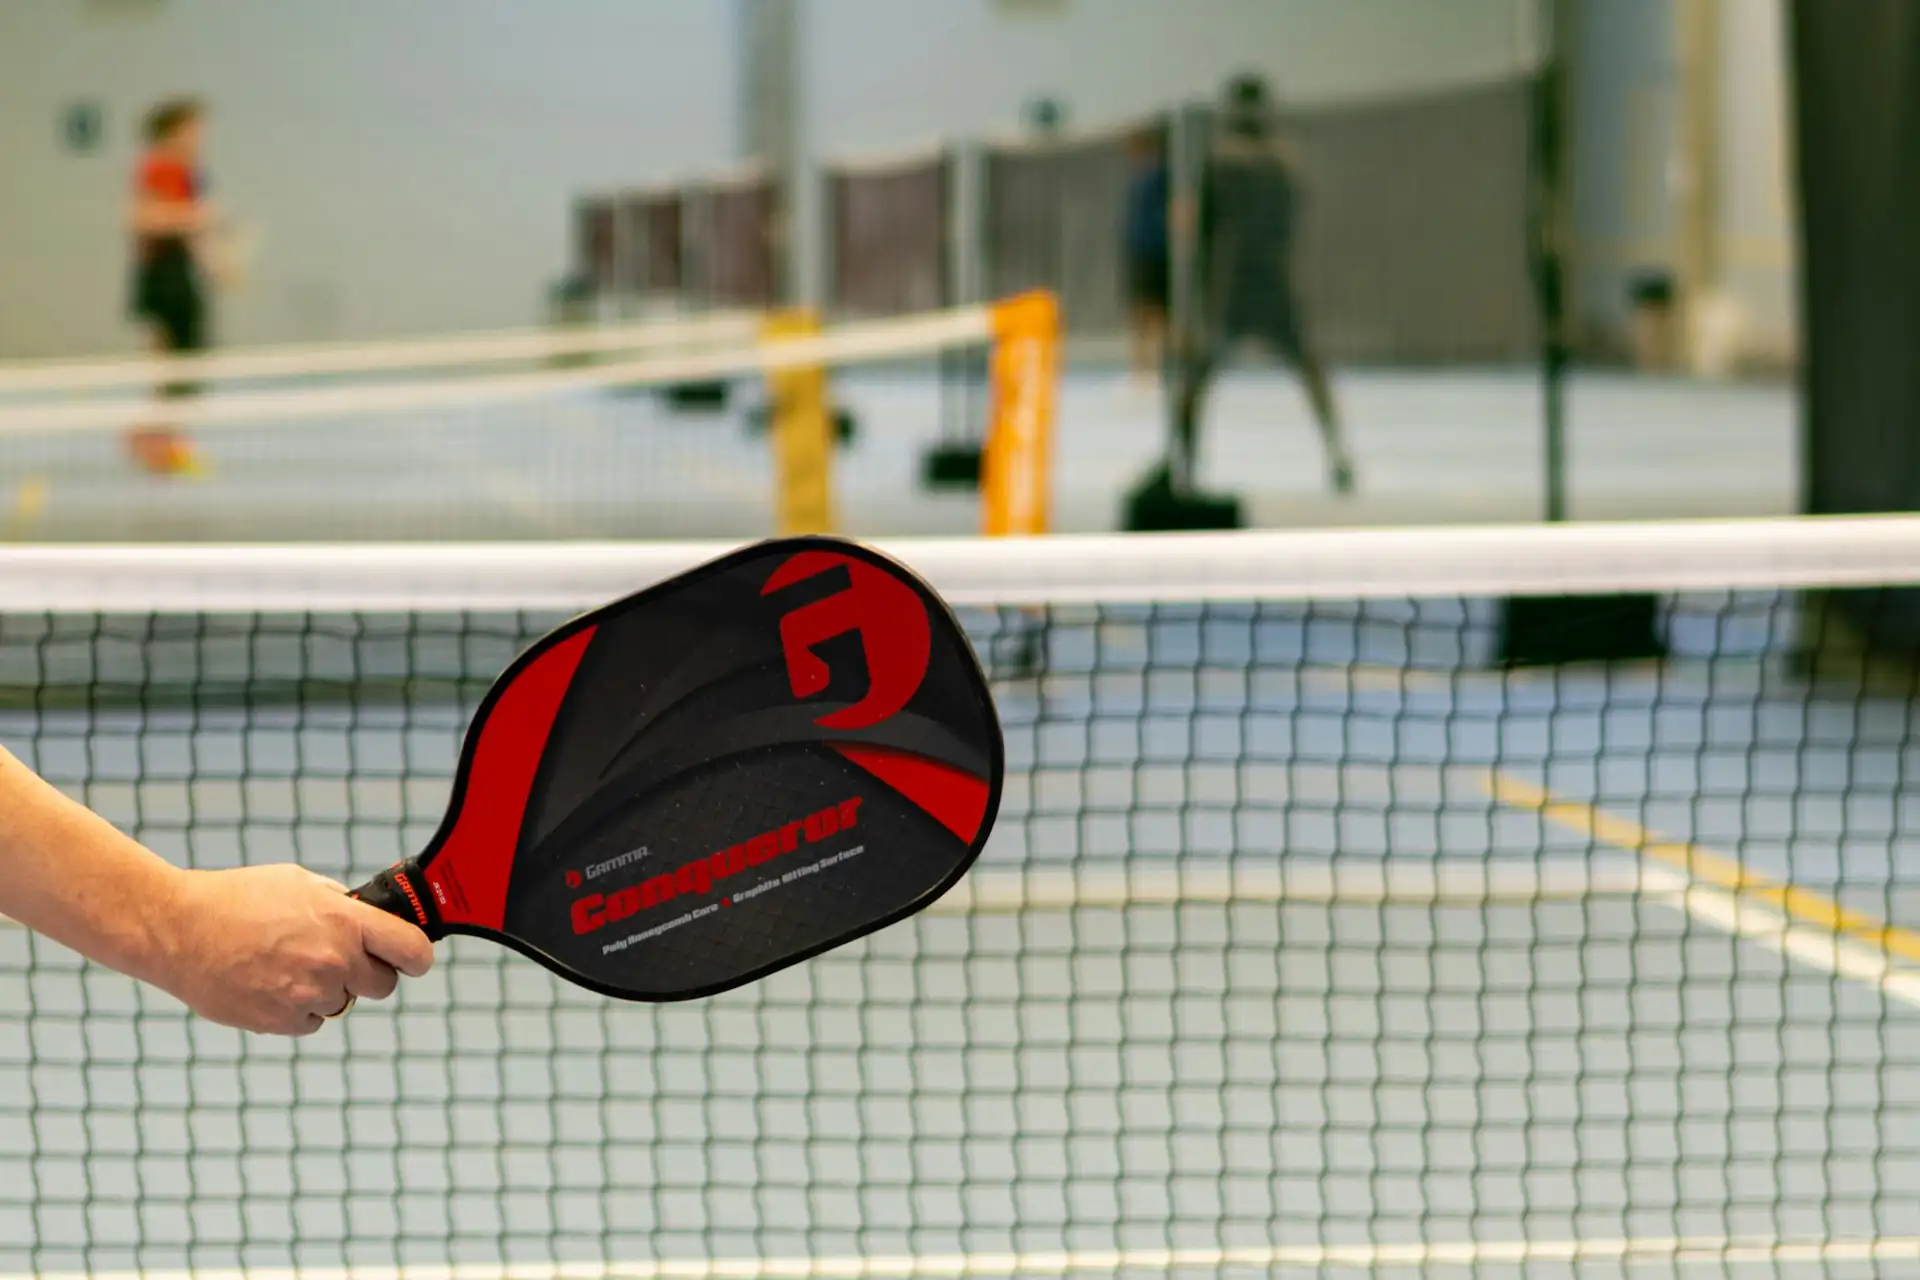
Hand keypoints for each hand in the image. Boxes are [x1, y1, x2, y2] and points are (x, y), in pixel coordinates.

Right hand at [152, 864, 433, 1035]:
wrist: (176, 929)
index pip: (413, 951)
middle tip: (338, 957)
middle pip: (383, 985)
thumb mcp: (300, 883)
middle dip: (368, 973)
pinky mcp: (280, 1022)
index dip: (416, 957)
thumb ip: (342, 906)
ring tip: (287, 964)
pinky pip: (311, 1021)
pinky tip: (269, 982)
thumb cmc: (236, 899)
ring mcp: (307, 995)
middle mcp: (333, 961)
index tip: (411, 959)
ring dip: (327, 989)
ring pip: (343, 1003)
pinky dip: (298, 1008)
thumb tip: (370, 922)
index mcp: (345, 922)